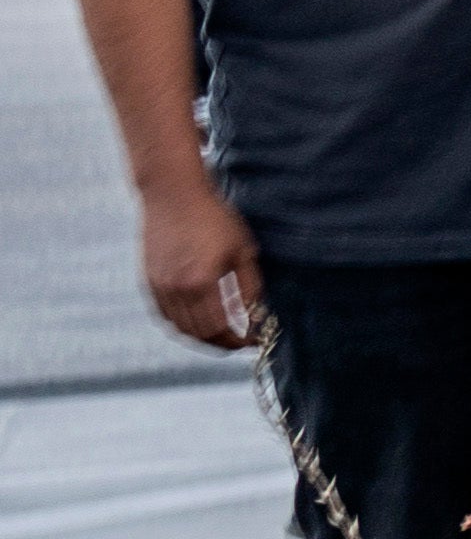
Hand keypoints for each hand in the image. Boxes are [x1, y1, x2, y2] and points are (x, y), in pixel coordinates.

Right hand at [140, 180, 260, 349]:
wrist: (173, 194)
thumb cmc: (215, 217)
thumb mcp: (243, 250)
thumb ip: (249, 286)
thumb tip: (255, 314)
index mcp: (201, 283)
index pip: (219, 329)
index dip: (236, 342)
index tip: (252, 342)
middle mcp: (175, 289)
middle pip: (197, 334)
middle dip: (221, 344)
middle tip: (239, 342)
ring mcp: (158, 285)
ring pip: (178, 327)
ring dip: (200, 337)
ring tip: (221, 335)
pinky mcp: (148, 279)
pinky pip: (164, 314)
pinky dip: (181, 324)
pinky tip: (197, 321)